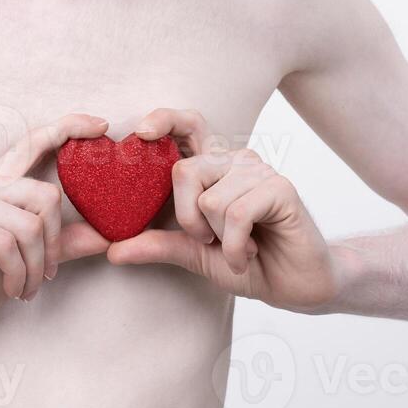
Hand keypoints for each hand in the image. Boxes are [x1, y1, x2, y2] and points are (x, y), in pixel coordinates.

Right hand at [0, 113, 111, 348]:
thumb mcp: (27, 264)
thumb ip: (60, 245)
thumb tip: (106, 235)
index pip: (33, 144)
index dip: (68, 128)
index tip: (102, 125)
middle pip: (46, 195)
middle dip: (55, 245)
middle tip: (48, 276)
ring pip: (28, 226)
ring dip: (36, 269)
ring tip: (26, 290)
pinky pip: (6, 243)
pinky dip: (17, 274)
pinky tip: (12, 290)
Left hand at [106, 108, 341, 311]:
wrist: (295, 287)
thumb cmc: (247, 263)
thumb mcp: (194, 254)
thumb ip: (158, 246)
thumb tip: (112, 251)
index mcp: (212, 168)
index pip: (186, 126)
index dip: (164, 120)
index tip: (140, 132)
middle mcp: (234, 160)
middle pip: (184, 171)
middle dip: (188, 219)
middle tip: (210, 240)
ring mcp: (258, 170)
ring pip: (209, 199)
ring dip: (219, 239)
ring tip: (240, 248)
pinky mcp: (280, 187)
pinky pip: (235, 214)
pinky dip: (236, 246)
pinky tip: (250, 254)